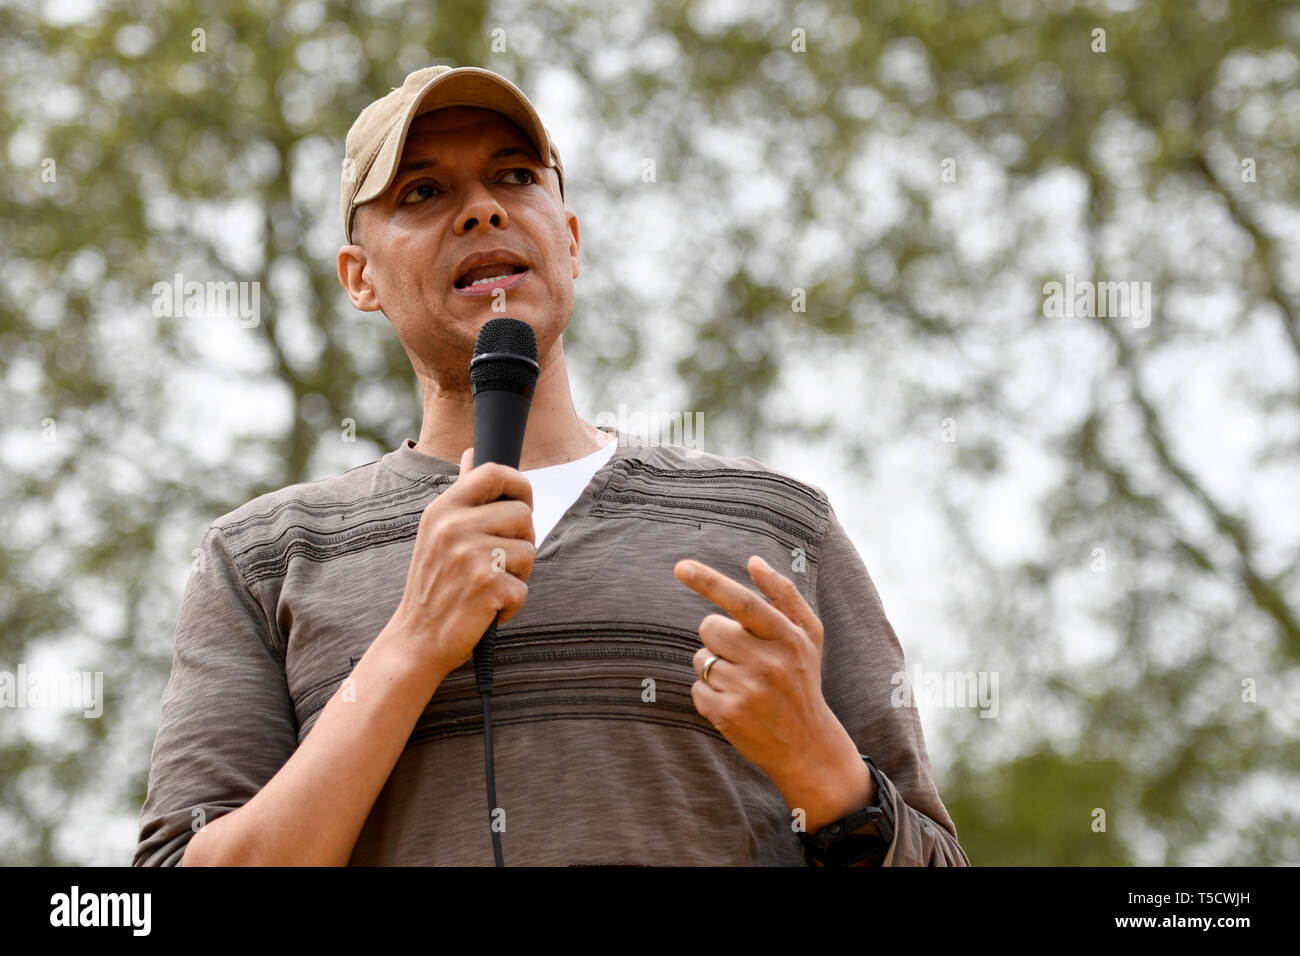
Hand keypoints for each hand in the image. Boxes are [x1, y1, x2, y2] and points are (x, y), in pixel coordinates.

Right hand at [387, 446, 535, 682]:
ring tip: (487, 588)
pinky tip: (486, 610)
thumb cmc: (435, 585)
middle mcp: (453, 527)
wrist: (416, 640)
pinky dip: (511, 605)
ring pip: (529, 551)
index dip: (519, 485)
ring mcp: (469, 557)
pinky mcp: (486, 587)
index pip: (494, 472)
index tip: (520, 506)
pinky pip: (523, 588)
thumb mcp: (437, 532)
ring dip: (517, 575)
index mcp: (442, 509)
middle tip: (498, 564)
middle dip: (522, 542)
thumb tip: (473, 452)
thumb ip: (462, 493)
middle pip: (523, 514)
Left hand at [673, 554, 847, 792]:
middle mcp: (768, 663)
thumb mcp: (807, 635)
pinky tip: (734, 703)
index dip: (710, 582)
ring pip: (700, 658)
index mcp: (787, 637)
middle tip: (743, 656)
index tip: (681, 567)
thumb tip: (753, 561)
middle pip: (710, 627)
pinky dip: (708, 694)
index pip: (743, 603)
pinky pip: (695, 688)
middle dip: (718, 637)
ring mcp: (747, 690)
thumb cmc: (802, 679)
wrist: (808, 745)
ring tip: (743, 683)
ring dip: (713, 667)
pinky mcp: (728, 714)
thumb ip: (783, 594)